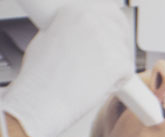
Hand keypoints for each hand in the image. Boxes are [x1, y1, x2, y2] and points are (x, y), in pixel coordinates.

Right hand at [3, 0, 133, 136]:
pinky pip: (126, 73)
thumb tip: (78, 37)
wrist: (41, 99)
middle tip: (113, 58)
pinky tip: (96, 88)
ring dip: (114, 66)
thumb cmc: (38, 77)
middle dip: (119, 42)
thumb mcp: (47, 39)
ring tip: (90, 80)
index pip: (105, 10)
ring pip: (123, 52)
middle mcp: (93, 20)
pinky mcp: (119, 62)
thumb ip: (68, 32)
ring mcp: (108, 40)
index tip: (111, 34)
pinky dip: (115, 84)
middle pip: (120, 26)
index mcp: (75, 11)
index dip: (111, 25)